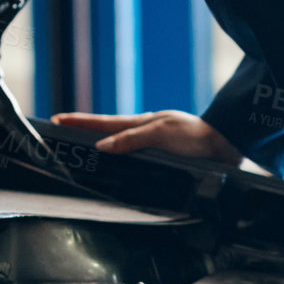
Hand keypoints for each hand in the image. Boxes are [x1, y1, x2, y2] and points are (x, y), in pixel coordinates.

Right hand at [50, 110, 241, 165]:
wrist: (226, 145)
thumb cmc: (195, 138)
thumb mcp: (161, 135)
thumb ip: (131, 141)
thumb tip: (102, 146)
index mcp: (143, 123)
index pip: (104, 123)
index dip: (81, 123)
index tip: (57, 119)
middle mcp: (147, 132)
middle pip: (109, 131)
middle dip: (85, 131)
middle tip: (62, 129)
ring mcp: (155, 143)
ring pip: (122, 143)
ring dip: (102, 143)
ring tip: (82, 146)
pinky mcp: (165, 156)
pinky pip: (136, 156)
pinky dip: (121, 157)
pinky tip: (119, 163)